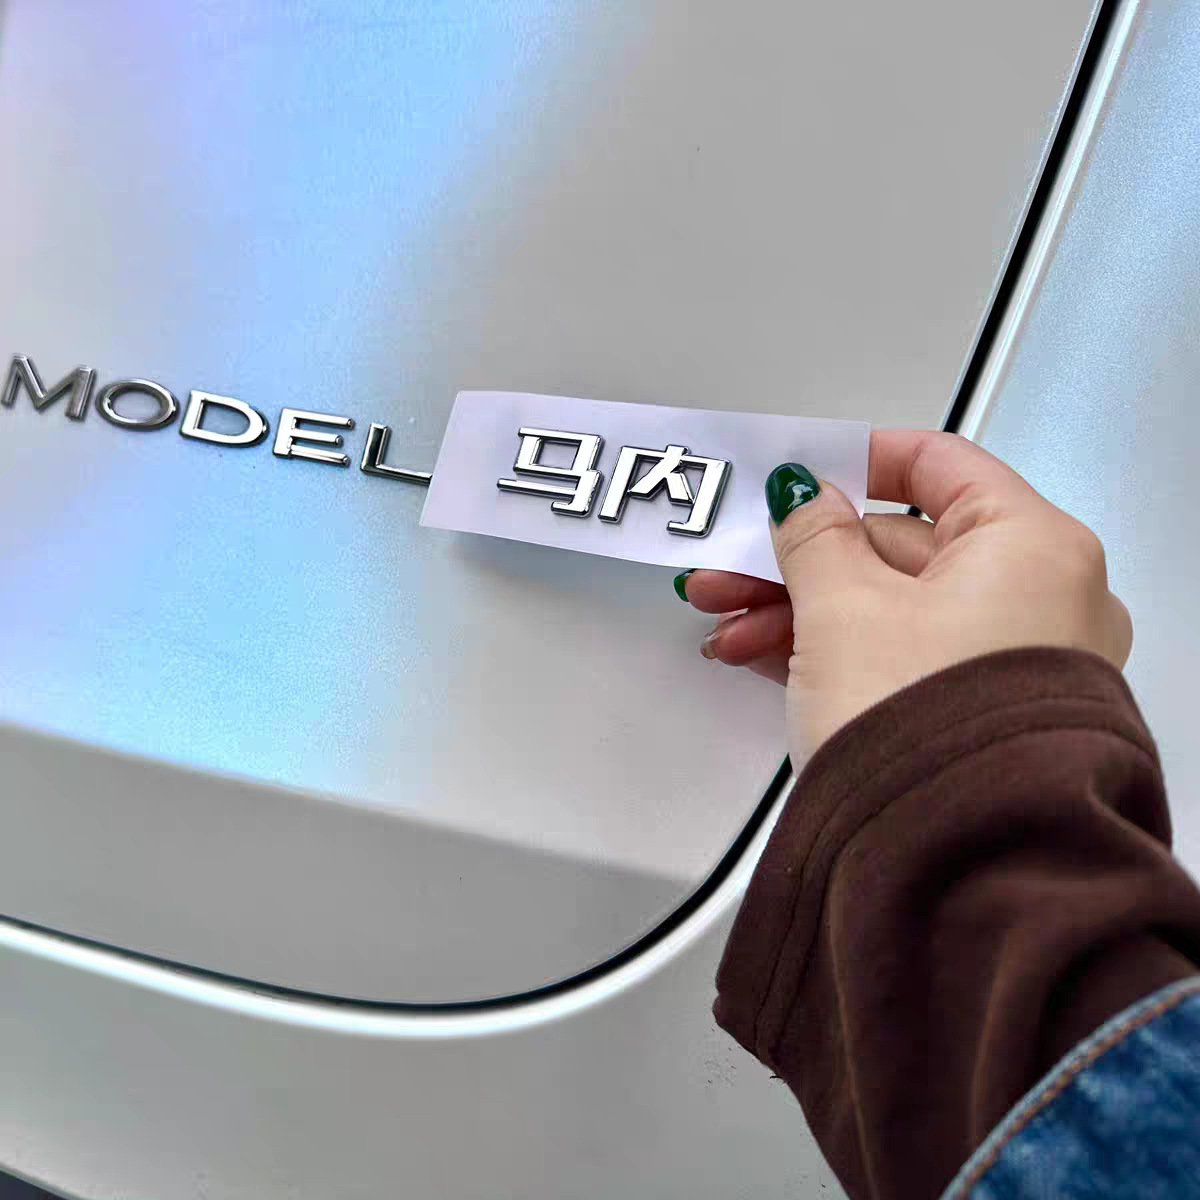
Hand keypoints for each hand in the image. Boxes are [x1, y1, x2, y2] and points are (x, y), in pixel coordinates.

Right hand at [677, 431, 1131, 760]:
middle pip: (898, 547)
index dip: (858, 459)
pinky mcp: (979, 714)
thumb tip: (803, 496)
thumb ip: (812, 535)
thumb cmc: (928, 734)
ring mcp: (1014, 663)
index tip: (800, 471)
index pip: (939, 464)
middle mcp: (1041, 599)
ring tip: (729, 625)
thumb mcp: (841, 608)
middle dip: (798, 560)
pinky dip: (832, 652)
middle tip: (733, 563)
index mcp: (1032, 546)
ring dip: (799, 610)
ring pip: (889, 608)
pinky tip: (762, 656)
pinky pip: (899, 658)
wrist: (951, 867)